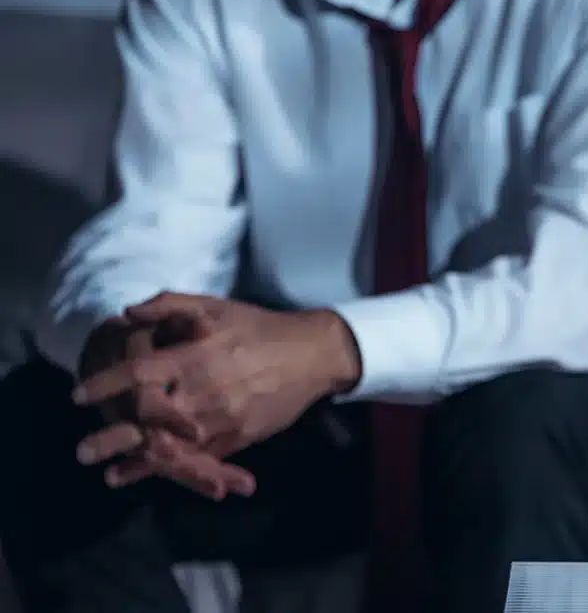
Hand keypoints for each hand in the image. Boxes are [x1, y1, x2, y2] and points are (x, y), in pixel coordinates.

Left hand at [73, 292, 362, 496]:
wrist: (313, 354)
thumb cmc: (260, 326)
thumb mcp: (216, 306)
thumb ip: (170, 305)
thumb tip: (127, 313)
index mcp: (196, 355)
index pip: (139, 373)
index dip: (105, 385)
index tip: (79, 395)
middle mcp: (205, 390)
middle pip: (148, 420)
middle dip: (112, 437)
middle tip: (82, 452)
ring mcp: (223, 418)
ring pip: (173, 446)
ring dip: (138, 463)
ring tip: (110, 475)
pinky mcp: (240, 437)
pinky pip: (202, 459)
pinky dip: (175, 470)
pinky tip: (153, 476)